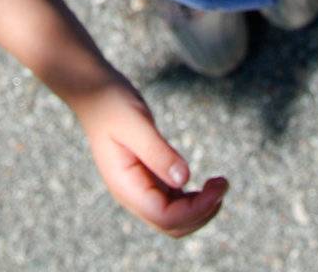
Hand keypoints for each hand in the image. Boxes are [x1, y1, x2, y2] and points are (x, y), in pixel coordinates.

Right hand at [73, 76, 228, 236]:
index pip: (165, 217)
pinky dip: (192, 199)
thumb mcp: (135, 123)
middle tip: (223, 184)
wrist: (94, 92)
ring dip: (199, 208)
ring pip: (174, 218)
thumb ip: (157, 152)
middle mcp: (132, 194)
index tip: (218, 188)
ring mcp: (139, 188)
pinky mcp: (147, 178)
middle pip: (172, 225)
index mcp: (125, 186)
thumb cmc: (111, 103)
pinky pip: (173, 201)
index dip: (196, 210)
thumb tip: (184, 180)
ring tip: (219, 184)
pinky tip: (205, 184)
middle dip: (201, 213)